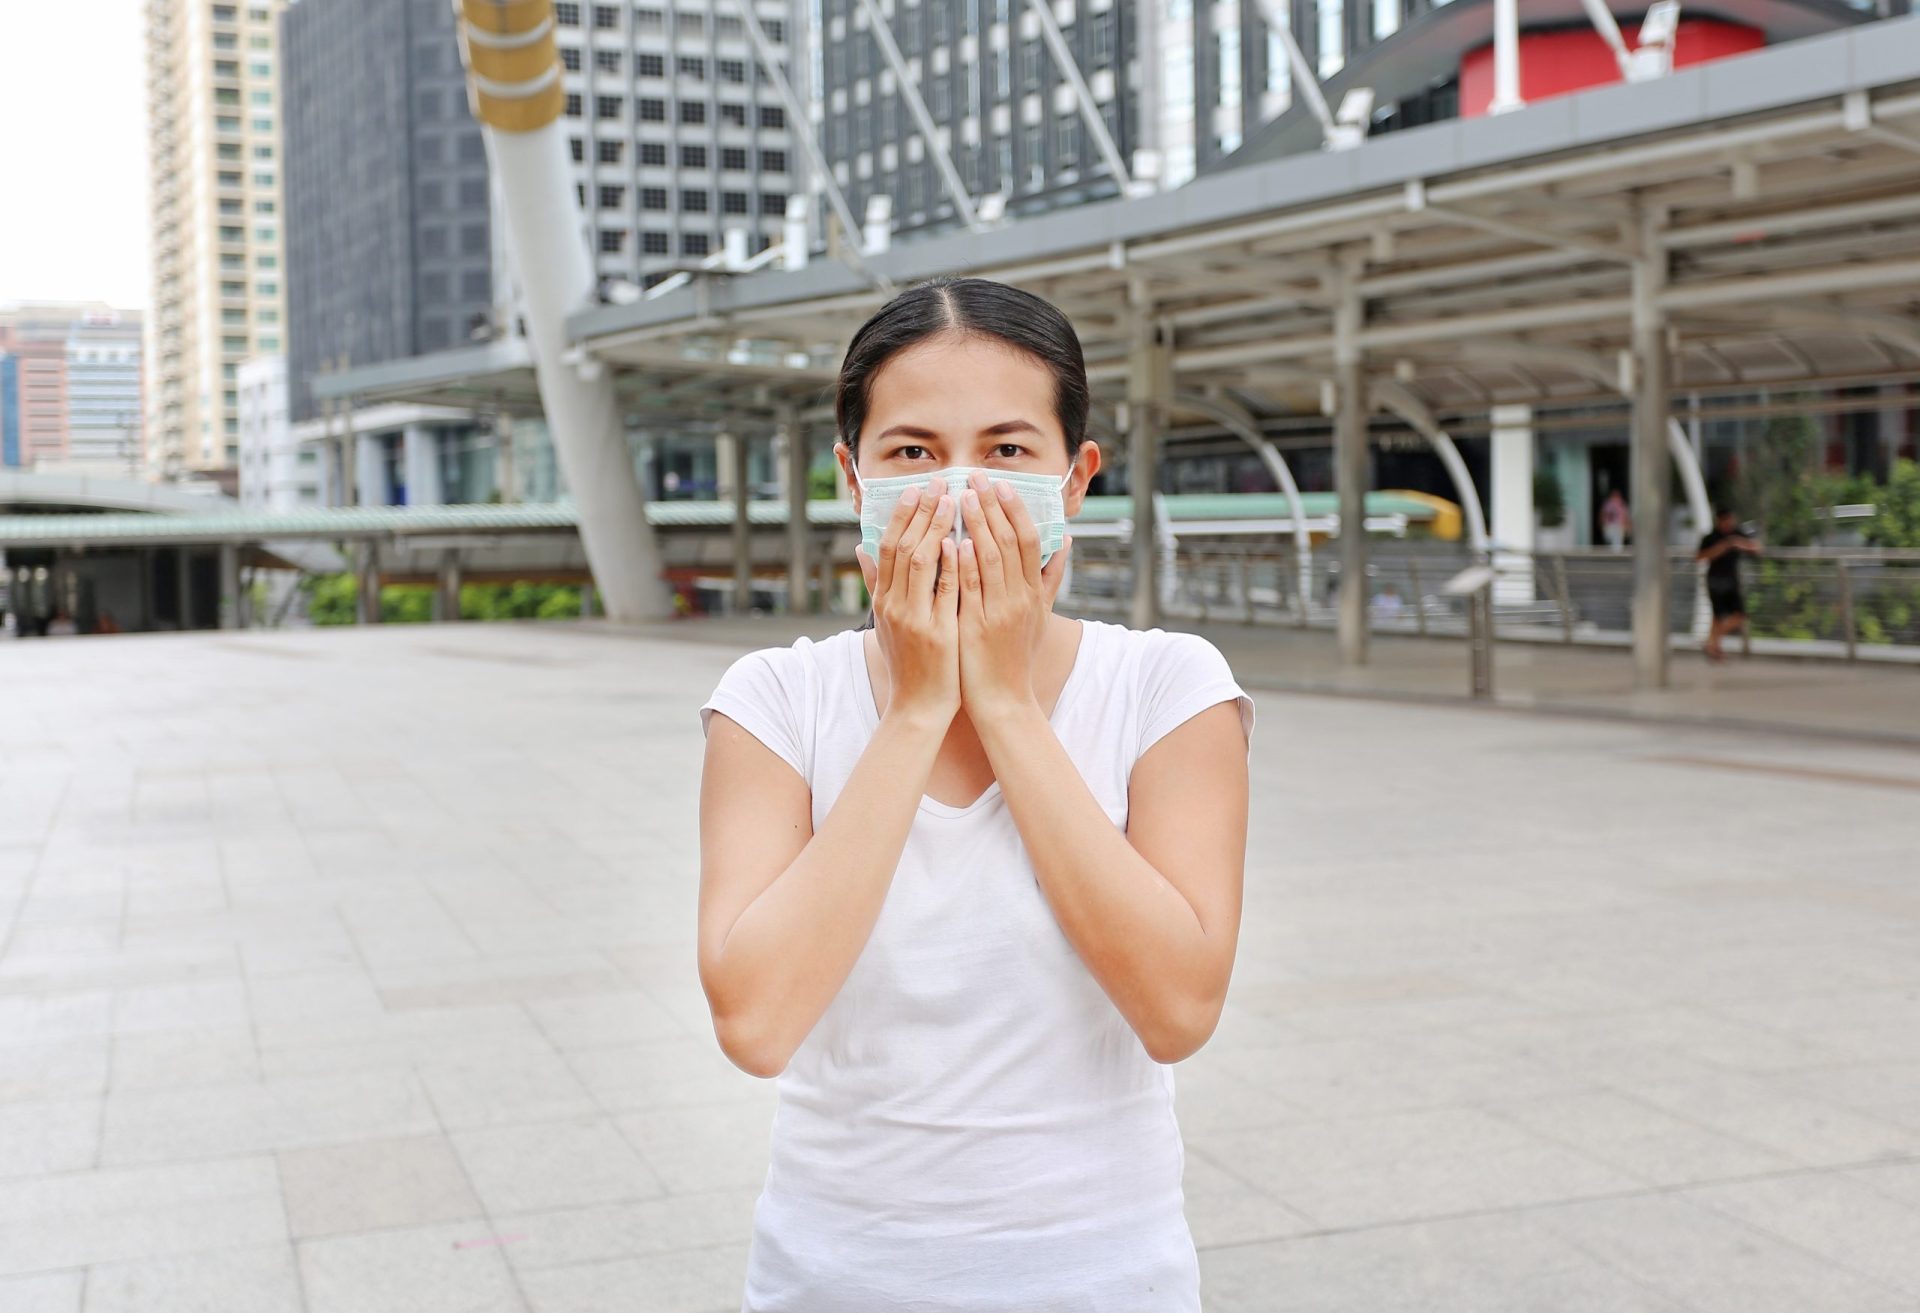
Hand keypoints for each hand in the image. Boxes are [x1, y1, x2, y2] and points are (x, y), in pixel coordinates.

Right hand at [855, 474, 959, 725]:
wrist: (917, 708)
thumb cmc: (908, 664)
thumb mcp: (884, 622)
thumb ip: (876, 583)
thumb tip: (860, 548)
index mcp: (884, 600)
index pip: (888, 547)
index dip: (902, 515)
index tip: (916, 488)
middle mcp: (894, 605)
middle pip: (903, 546)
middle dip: (921, 511)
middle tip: (938, 482)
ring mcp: (913, 618)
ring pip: (921, 561)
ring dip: (936, 527)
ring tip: (952, 500)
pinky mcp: (936, 632)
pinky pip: (942, 591)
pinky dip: (949, 564)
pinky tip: (958, 541)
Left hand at [954, 470, 1072, 720]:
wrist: (1004, 699)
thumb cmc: (1016, 655)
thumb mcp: (1040, 615)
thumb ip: (1051, 577)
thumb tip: (1066, 541)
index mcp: (1032, 592)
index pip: (1027, 539)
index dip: (1014, 509)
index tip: (1000, 484)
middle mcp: (1019, 597)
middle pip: (1009, 541)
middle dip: (992, 506)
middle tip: (976, 476)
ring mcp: (998, 611)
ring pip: (989, 558)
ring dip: (975, 524)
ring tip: (962, 497)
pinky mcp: (976, 626)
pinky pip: (970, 589)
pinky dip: (962, 563)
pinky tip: (951, 541)